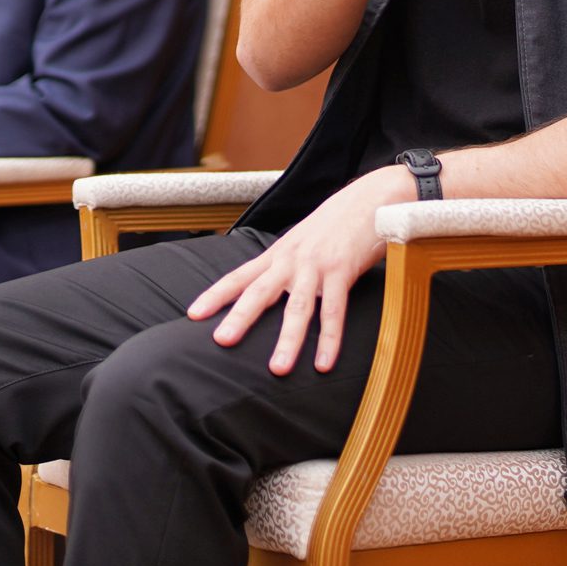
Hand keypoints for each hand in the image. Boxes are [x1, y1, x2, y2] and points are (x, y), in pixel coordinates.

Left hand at [185, 166, 413, 374]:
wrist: (373, 197)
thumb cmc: (338, 223)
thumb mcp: (304, 240)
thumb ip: (288, 265)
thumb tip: (274, 290)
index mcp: (279, 253)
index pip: (240, 275)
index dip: (216, 294)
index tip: (193, 315)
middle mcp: (292, 259)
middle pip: (260, 291)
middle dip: (240, 317)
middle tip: (221, 342)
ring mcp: (317, 265)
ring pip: (299, 307)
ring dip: (288, 339)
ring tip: (278, 368)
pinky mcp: (343, 270)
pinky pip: (335, 310)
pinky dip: (330, 339)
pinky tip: (325, 363)